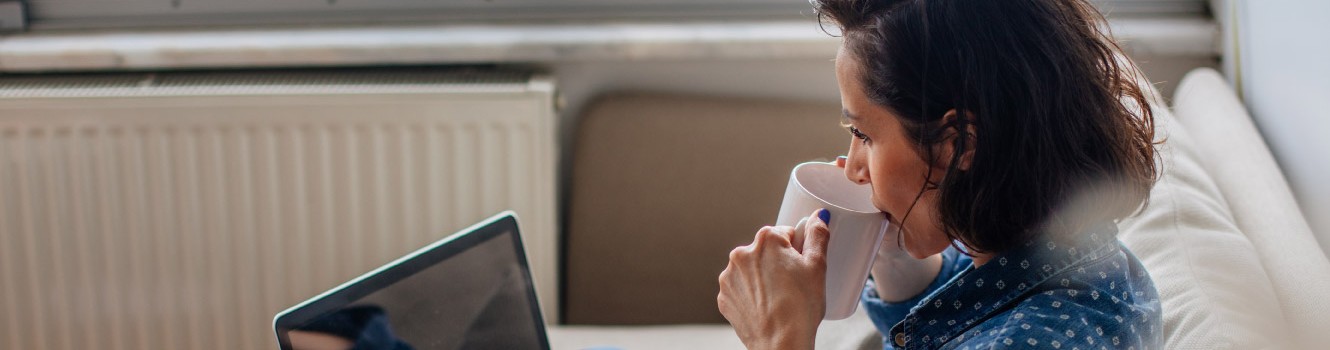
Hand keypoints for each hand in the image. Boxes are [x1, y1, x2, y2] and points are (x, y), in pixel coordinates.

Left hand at [718, 209, 830, 349]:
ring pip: (752, 269)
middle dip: (779, 262)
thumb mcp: (818, 267)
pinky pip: (741, 288)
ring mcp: (729, 276)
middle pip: (766, 250)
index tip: (802, 266)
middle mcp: (741, 253)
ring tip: (780, 298)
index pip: (786, 233)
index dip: (798, 250)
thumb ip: (818, 236)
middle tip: (794, 285)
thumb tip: (819, 217)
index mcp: (766, 240)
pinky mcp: (724, 297)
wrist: (780, 344)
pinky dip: (752, 294)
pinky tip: (766, 306)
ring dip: (764, 277)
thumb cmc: (801, 308)